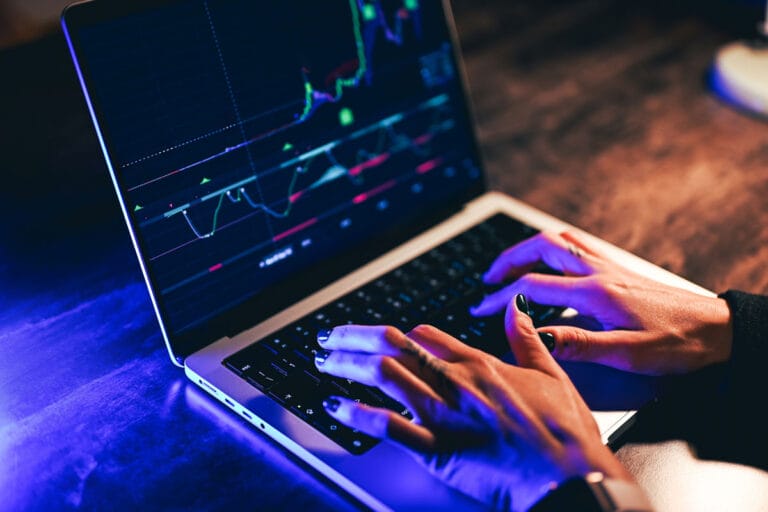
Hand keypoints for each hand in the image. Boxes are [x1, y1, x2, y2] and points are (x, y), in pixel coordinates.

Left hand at [314, 296, 632, 511]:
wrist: (572, 475)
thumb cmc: (565, 431)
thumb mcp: (552, 372)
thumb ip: (525, 338)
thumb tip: (515, 307)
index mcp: (479, 363)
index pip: (423, 335)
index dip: (395, 333)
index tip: (379, 337)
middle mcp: (455, 381)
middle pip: (392, 346)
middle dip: (354, 338)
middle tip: (329, 337)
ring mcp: (444, 413)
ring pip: (384, 374)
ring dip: (346, 364)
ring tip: (323, 360)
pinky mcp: (438, 449)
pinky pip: (388, 425)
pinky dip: (357, 413)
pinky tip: (335, 405)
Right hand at [471, 231, 732, 374]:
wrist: (719, 329)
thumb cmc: (678, 343)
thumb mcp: (628, 352)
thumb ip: (579, 344)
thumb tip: (535, 335)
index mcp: (596, 292)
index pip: (533, 287)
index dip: (502, 298)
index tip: (480, 309)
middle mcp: (599, 272)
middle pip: (541, 248)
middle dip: (507, 260)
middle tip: (487, 279)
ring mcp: (609, 267)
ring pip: (558, 241)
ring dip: (527, 249)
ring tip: (508, 267)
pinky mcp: (619, 269)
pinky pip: (576, 246)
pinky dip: (551, 248)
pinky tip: (549, 264)